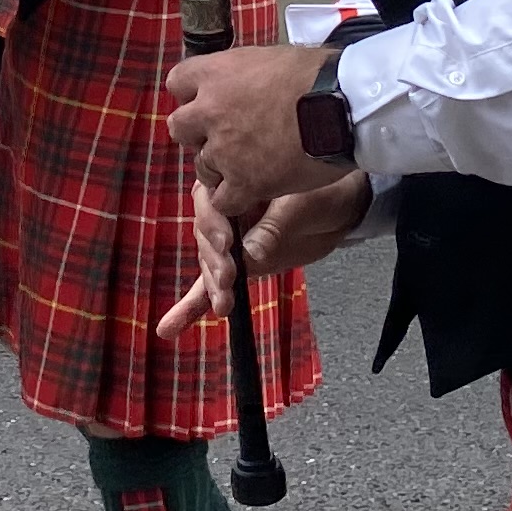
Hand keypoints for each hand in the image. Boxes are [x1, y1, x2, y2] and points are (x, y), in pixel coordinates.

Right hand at [158, 172, 372, 336]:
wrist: (341, 208)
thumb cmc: (321, 193)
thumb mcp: (302, 205)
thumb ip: (275, 227)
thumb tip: (251, 255)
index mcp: (234, 182)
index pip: (210, 201)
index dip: (214, 224)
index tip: (228, 244)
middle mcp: (224, 210)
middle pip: (205, 235)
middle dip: (215, 260)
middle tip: (229, 277)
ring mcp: (229, 241)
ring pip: (208, 262)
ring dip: (212, 284)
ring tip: (223, 303)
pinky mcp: (237, 266)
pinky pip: (210, 285)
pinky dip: (191, 307)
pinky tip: (170, 328)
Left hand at [168, 36, 334, 217]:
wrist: (342, 104)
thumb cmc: (318, 74)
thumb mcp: (272, 57)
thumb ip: (246, 72)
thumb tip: (247, 80)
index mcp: (216, 73)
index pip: (178, 82)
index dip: (192, 94)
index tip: (207, 100)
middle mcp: (210, 111)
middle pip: (180, 128)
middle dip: (198, 133)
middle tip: (223, 136)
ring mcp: (224, 149)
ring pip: (201, 167)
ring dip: (219, 167)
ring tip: (246, 166)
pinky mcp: (244, 182)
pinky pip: (222, 200)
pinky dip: (234, 198)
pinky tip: (251, 192)